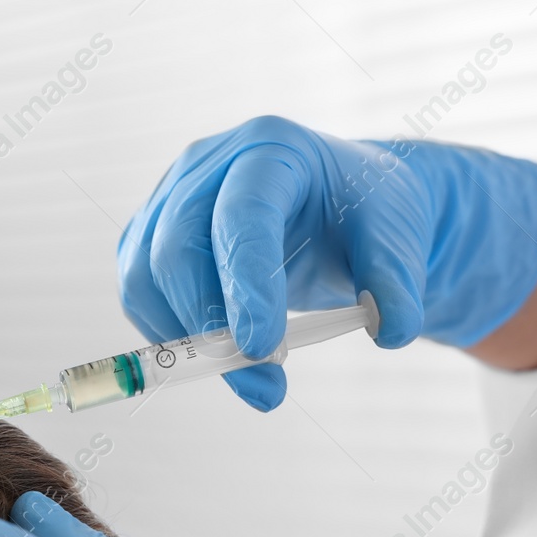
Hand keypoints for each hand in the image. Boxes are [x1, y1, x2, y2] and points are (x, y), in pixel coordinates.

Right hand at [119, 116, 536, 409]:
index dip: (244, 283)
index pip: (242, 215)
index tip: (261, 348)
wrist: (338, 210)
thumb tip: (388, 330)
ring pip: (145, 278)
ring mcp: (168, 199)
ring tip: (253, 376)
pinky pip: (140, 294)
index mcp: (271, 149)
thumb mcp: (396, 241)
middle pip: (177, 250)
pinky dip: (170, 336)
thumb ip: (396, 283)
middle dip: (210, 329)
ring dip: (186, 342)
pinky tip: (220, 354)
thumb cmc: (364, 218)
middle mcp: (206, 166)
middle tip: (266, 387)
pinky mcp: (150, 237)